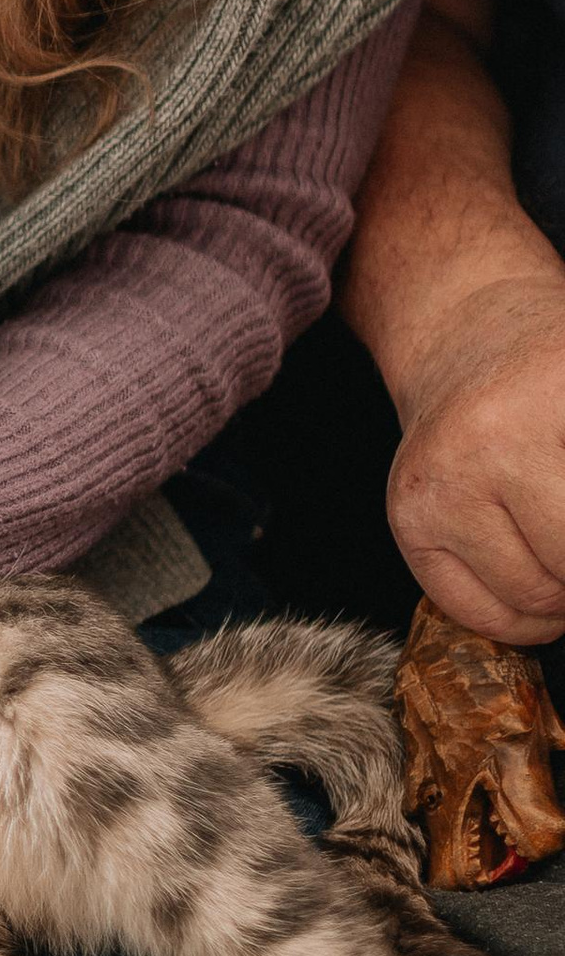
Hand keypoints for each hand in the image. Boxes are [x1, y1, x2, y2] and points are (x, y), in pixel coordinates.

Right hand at [384, 269, 564, 641]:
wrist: (464, 335)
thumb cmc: (552, 373)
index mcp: (555, 398)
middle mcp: (487, 443)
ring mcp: (437, 484)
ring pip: (529, 598)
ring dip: (561, 598)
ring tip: (563, 561)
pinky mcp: (405, 518)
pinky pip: (472, 611)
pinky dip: (518, 619)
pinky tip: (537, 590)